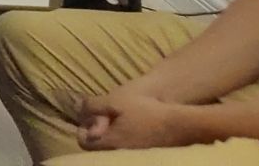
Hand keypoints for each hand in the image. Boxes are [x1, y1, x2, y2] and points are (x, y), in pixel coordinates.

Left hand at [77, 90, 194, 151]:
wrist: (180, 124)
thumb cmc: (146, 110)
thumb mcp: (115, 101)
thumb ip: (93, 106)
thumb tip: (78, 108)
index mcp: (111, 142)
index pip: (85, 143)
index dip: (83, 129)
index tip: (90, 118)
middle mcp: (120, 154)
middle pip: (98, 147)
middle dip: (97, 132)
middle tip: (105, 118)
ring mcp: (134, 157)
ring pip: (113, 148)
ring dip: (111, 135)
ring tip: (118, 120)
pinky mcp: (145, 156)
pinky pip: (127, 150)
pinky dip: (124, 140)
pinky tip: (131, 127)